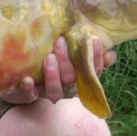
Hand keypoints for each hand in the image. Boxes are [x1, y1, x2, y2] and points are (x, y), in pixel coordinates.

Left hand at [0, 36, 116, 104]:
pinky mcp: (29, 96)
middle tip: (60, 41)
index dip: (95, 58)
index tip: (93, 39)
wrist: (25, 79)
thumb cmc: (56, 63)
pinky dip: (28, 89)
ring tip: (48, 58)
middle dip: (67, 61)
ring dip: (52, 75)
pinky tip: (27, 79)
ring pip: (54, 91)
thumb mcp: (73, 57)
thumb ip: (89, 55)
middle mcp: (66, 90)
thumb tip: (111, 53)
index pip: (93, 72)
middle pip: (71, 79)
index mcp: (80, 81)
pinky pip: (29, 96)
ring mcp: (48, 94)